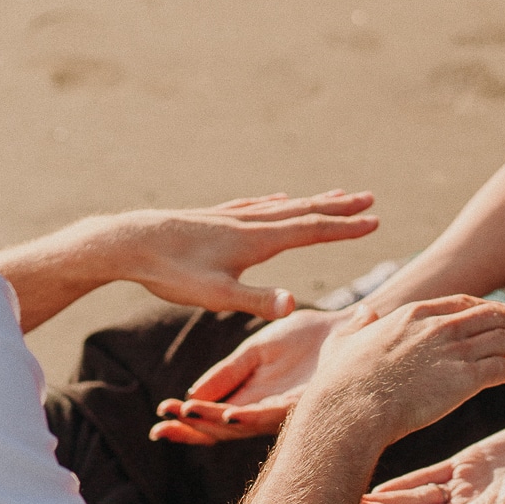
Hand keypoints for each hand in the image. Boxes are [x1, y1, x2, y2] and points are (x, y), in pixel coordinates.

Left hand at [103, 191, 377, 316]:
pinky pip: (256, 205)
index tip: (376, 220)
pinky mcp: (214, 217)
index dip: (345, 228)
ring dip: (313, 202)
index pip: (311, 230)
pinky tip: (276, 199)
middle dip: (339, 208)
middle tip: (370, 198)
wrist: (129, 243)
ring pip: (282, 206)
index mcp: (257, 240)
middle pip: (303, 212)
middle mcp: (249, 222)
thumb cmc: (171, 272)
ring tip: (334, 196)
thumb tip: (295, 307)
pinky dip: (276, 202)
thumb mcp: (216, 296)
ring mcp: (231, 216)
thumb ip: (257, 301)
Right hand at [150, 305, 338, 445]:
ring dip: (213, 424)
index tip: (160, 415)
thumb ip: (229, 371)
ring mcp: (285, 410)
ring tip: (186, 418)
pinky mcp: (305, 403)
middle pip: (221, 430)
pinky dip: (249, 416)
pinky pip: (273, 413)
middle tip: (159, 430)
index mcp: (252, 397)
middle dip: (191, 431)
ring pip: (242, 425)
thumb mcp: (257, 350)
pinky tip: (229, 415)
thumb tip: (194, 393)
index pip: (213, 416)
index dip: (187, 419)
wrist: (349, 326)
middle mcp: (266, 410)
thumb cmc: (307, 339)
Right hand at [306, 295, 504, 450]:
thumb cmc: (340, 383)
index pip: (460, 305)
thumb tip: (363, 312)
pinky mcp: (463, 378)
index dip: (485, 308)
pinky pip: (501, 368)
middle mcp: (437, 326)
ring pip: (501, 338)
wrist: (351, 409)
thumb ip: (356, 325)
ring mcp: (452, 350)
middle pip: (488, 316)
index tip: (502, 312)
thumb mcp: (343, 343)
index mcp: (412, 314)